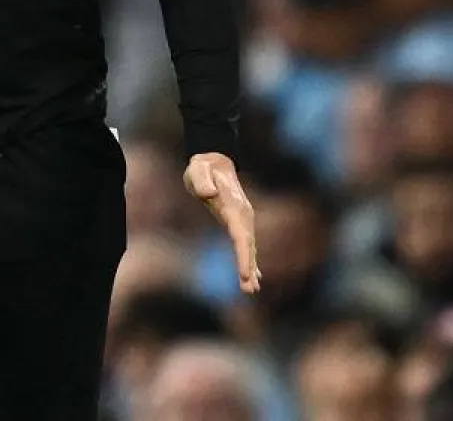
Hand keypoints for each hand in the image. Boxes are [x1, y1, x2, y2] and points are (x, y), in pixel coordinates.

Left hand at [184, 152, 260, 293]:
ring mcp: (243, 219)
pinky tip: (253, 277)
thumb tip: (208, 194)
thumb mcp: (198, 169)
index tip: (246, 273)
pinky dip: (249, 261)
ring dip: (250, 268)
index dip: (244, 256)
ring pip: (249, 247)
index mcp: (234, 207)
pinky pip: (245, 245)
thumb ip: (202, 180)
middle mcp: (243, 215)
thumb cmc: (203, 167)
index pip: (240, 236)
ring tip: (252, 290)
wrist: (213, 162)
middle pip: (247, 245)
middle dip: (248, 267)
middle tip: (249, 289)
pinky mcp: (238, 222)